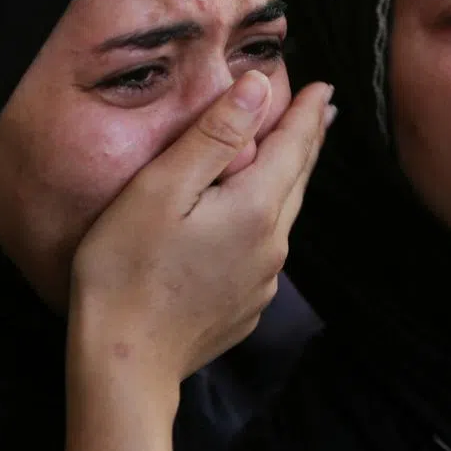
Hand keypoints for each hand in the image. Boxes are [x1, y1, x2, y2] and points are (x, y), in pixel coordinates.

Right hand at [63, 71, 332, 450]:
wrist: (124, 363)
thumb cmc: (126, 268)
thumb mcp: (161, 188)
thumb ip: (213, 136)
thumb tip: (259, 87)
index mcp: (255, 207)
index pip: (294, 146)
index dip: (309, 113)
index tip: (325, 87)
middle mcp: (272, 244)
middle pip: (297, 179)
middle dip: (309, 140)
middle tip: (323, 110)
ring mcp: (262, 281)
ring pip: (285, 214)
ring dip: (291, 178)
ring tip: (294, 154)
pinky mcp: (246, 306)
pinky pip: (267, 248)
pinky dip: (269, 217)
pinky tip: (256, 218)